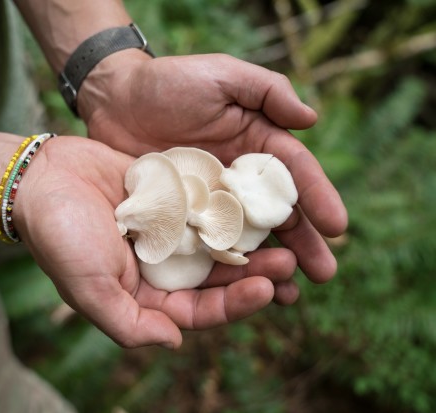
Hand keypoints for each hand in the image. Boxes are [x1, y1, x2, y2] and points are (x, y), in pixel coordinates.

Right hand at [14, 136, 295, 347]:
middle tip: (288, 262)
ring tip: (283, 233)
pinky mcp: (168, 196)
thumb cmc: (60, 237)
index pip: (198, 309)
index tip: (265, 290)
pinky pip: (205, 203)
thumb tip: (175, 342)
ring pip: (217, 240)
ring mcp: (166, 229)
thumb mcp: (89, 290)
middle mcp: (159, 265)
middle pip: (216, 275)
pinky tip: (255, 200)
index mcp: (143, 293)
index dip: (233, 304)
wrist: (41, 178)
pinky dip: (229, 205)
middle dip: (252, 272)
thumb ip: (129, 324)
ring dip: (248, 239)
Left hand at [82, 53, 347, 301]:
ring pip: (246, 237)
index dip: (317, 198)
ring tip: (288, 294)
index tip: (338, 226)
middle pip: (277, 214)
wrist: (115, 99)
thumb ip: (267, 91)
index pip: (294, 175)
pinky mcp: (182, 216)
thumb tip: (311, 118)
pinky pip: (206, 244)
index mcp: (256, 144)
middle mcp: (239, 179)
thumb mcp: (223, 76)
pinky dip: (224, 266)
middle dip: (303, 243)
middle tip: (324, 274)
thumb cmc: (169, 81)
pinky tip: (237, 289)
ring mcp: (210, 201)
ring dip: (268, 265)